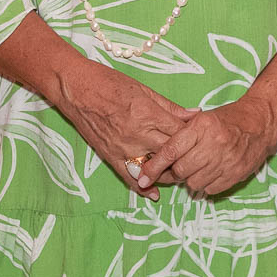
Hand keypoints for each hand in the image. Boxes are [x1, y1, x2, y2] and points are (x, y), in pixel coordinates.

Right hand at [55, 62, 194, 201]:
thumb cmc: (109, 83)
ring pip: (153, 168)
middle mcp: (137, 134)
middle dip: (184, 156)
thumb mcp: (143, 89)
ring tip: (180, 174)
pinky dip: (142, 186)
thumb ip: (170, 106)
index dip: (192, 137)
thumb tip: (195, 114)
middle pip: (170, 152)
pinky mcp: (110, 156)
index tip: (201, 139)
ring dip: (167, 173)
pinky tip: (153, 193)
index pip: (179, 132)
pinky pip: (129, 176)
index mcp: (148, 114)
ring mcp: (123, 148)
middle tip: (195, 159)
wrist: (76, 89)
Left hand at [137, 94, 276, 197]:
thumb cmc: (227, 120)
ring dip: (191, 179)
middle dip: (175, 172)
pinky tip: (211, 172)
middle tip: (179, 166)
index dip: (155, 166)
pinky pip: (210, 189)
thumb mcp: (202, 119)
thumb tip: (157, 160)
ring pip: (194, 183)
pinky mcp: (236, 174)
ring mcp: (226, 161)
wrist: (261, 123)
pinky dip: (206, 184)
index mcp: (202, 127)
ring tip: (199, 167)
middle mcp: (213, 144)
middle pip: (181, 170)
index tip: (143, 178)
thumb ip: (181, 136)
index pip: (171, 151)